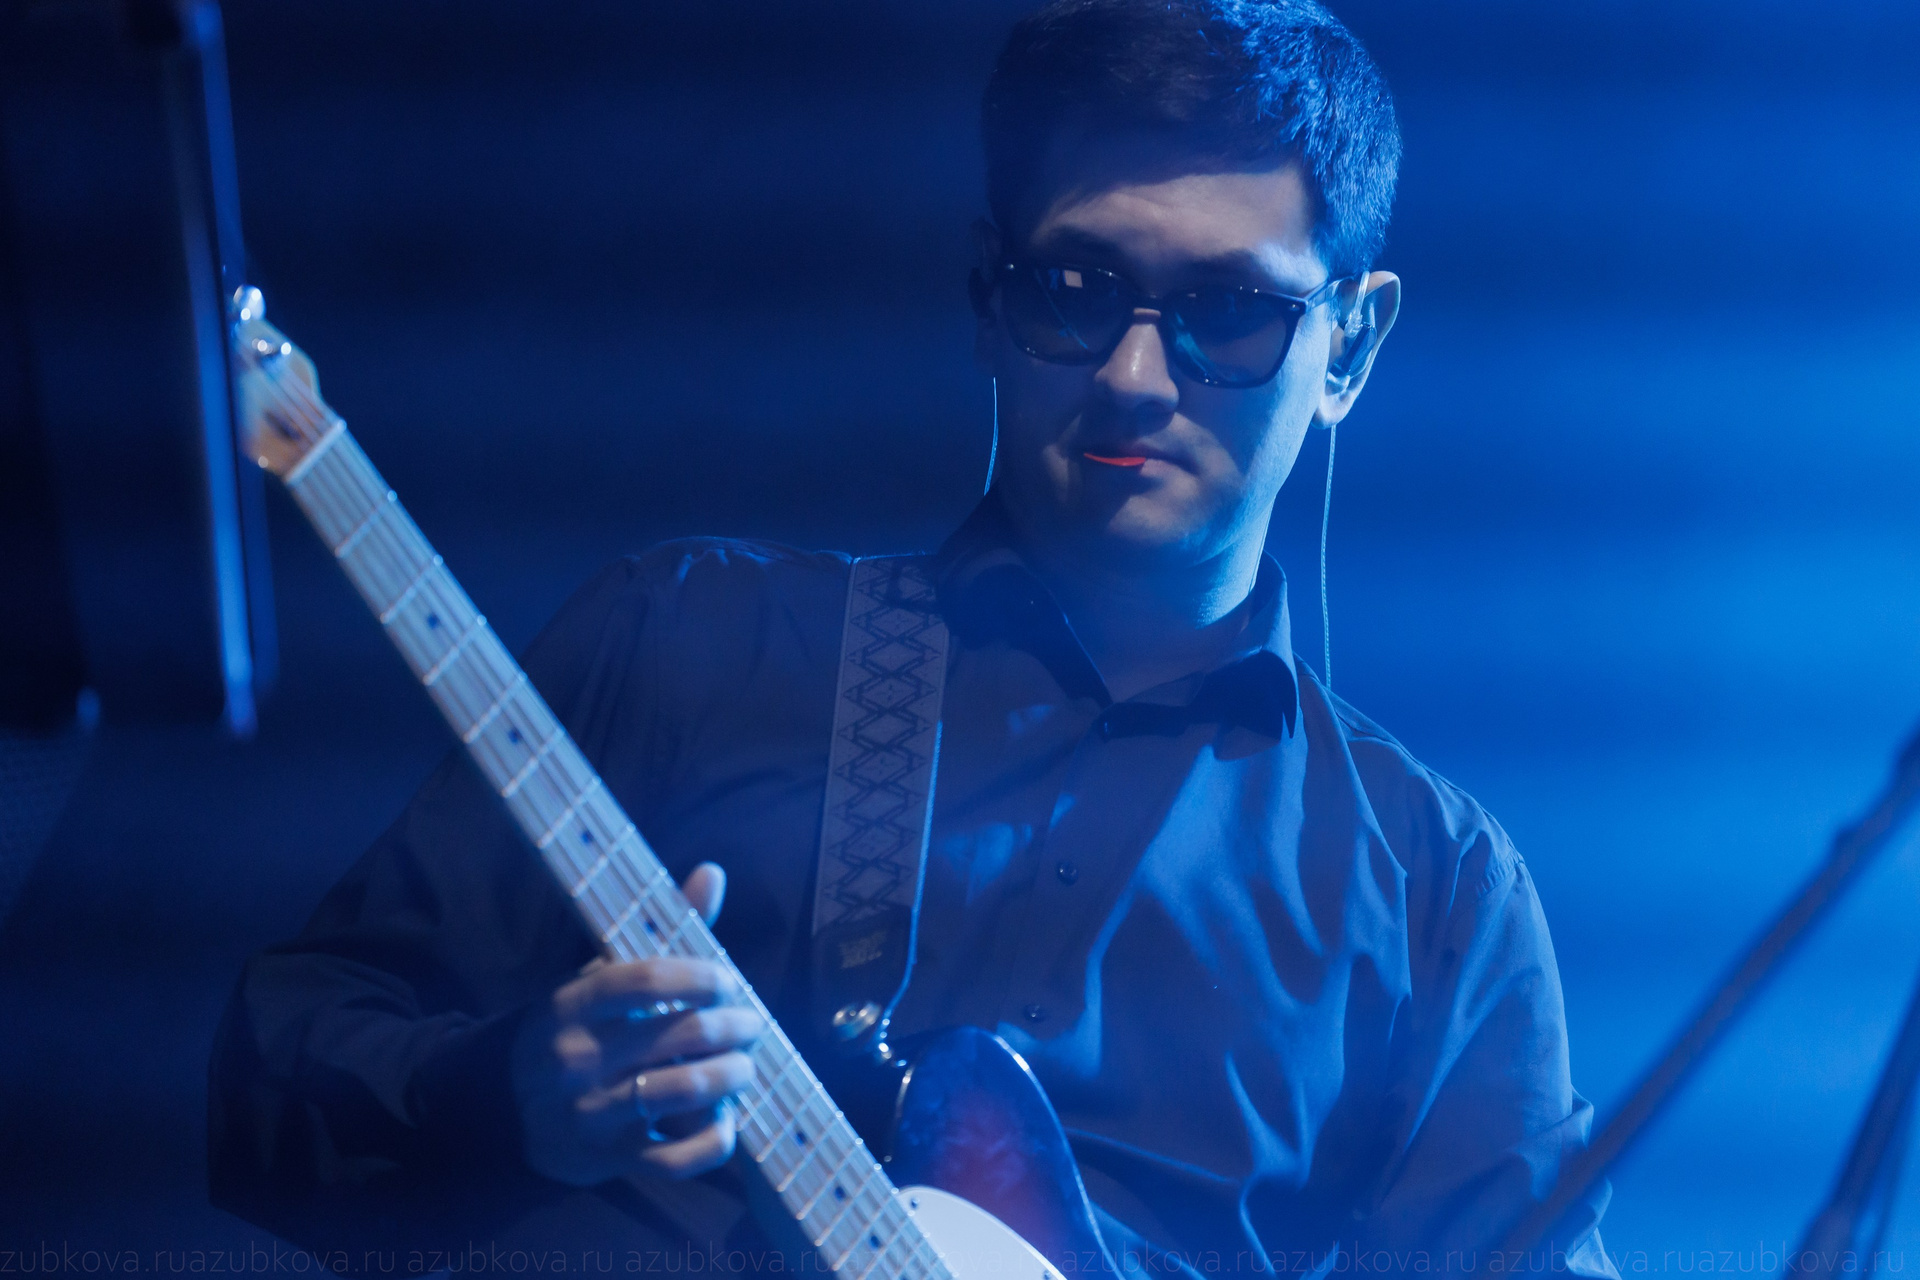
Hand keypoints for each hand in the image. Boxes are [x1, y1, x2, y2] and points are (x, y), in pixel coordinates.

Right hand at [510, 862, 762, 1183]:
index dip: (700, 976)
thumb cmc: (573, 1030)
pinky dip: (716, 1139)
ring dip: (734, 1075)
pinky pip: (679, 1158)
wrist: (506, 1109)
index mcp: (572, 1005)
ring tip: (745, 1066)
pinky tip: (725, 1119)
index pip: (646, 979)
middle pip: (682, 1035)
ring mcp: (594, 1114)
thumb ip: (663, 931)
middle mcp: (579, 1059)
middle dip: (735, 1027)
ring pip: (688, 1092)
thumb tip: (713, 872)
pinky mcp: (611, 1160)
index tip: (726, 981)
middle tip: (752, 1025)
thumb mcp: (600, 978)